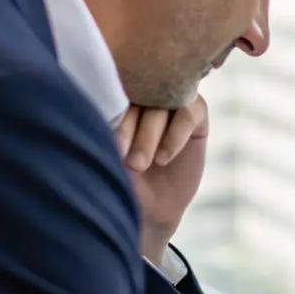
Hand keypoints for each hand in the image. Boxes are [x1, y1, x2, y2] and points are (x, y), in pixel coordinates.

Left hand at [115, 97, 208, 265]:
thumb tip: (99, 105)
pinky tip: (163, 158)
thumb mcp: (104, 156)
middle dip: (130, 128)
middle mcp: (143, 93)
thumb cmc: (119, 179)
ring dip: (150, 133)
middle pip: (139, 93)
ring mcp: (171, 103)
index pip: (113, 85)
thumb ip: (101, 128)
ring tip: (139, 164)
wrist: (148, 207)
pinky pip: (190, 112)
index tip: (109, 147)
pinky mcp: (195, 116)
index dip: (111, 113)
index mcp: (116, 93)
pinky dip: (176, 135)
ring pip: (164, 101)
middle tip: (127, 163)